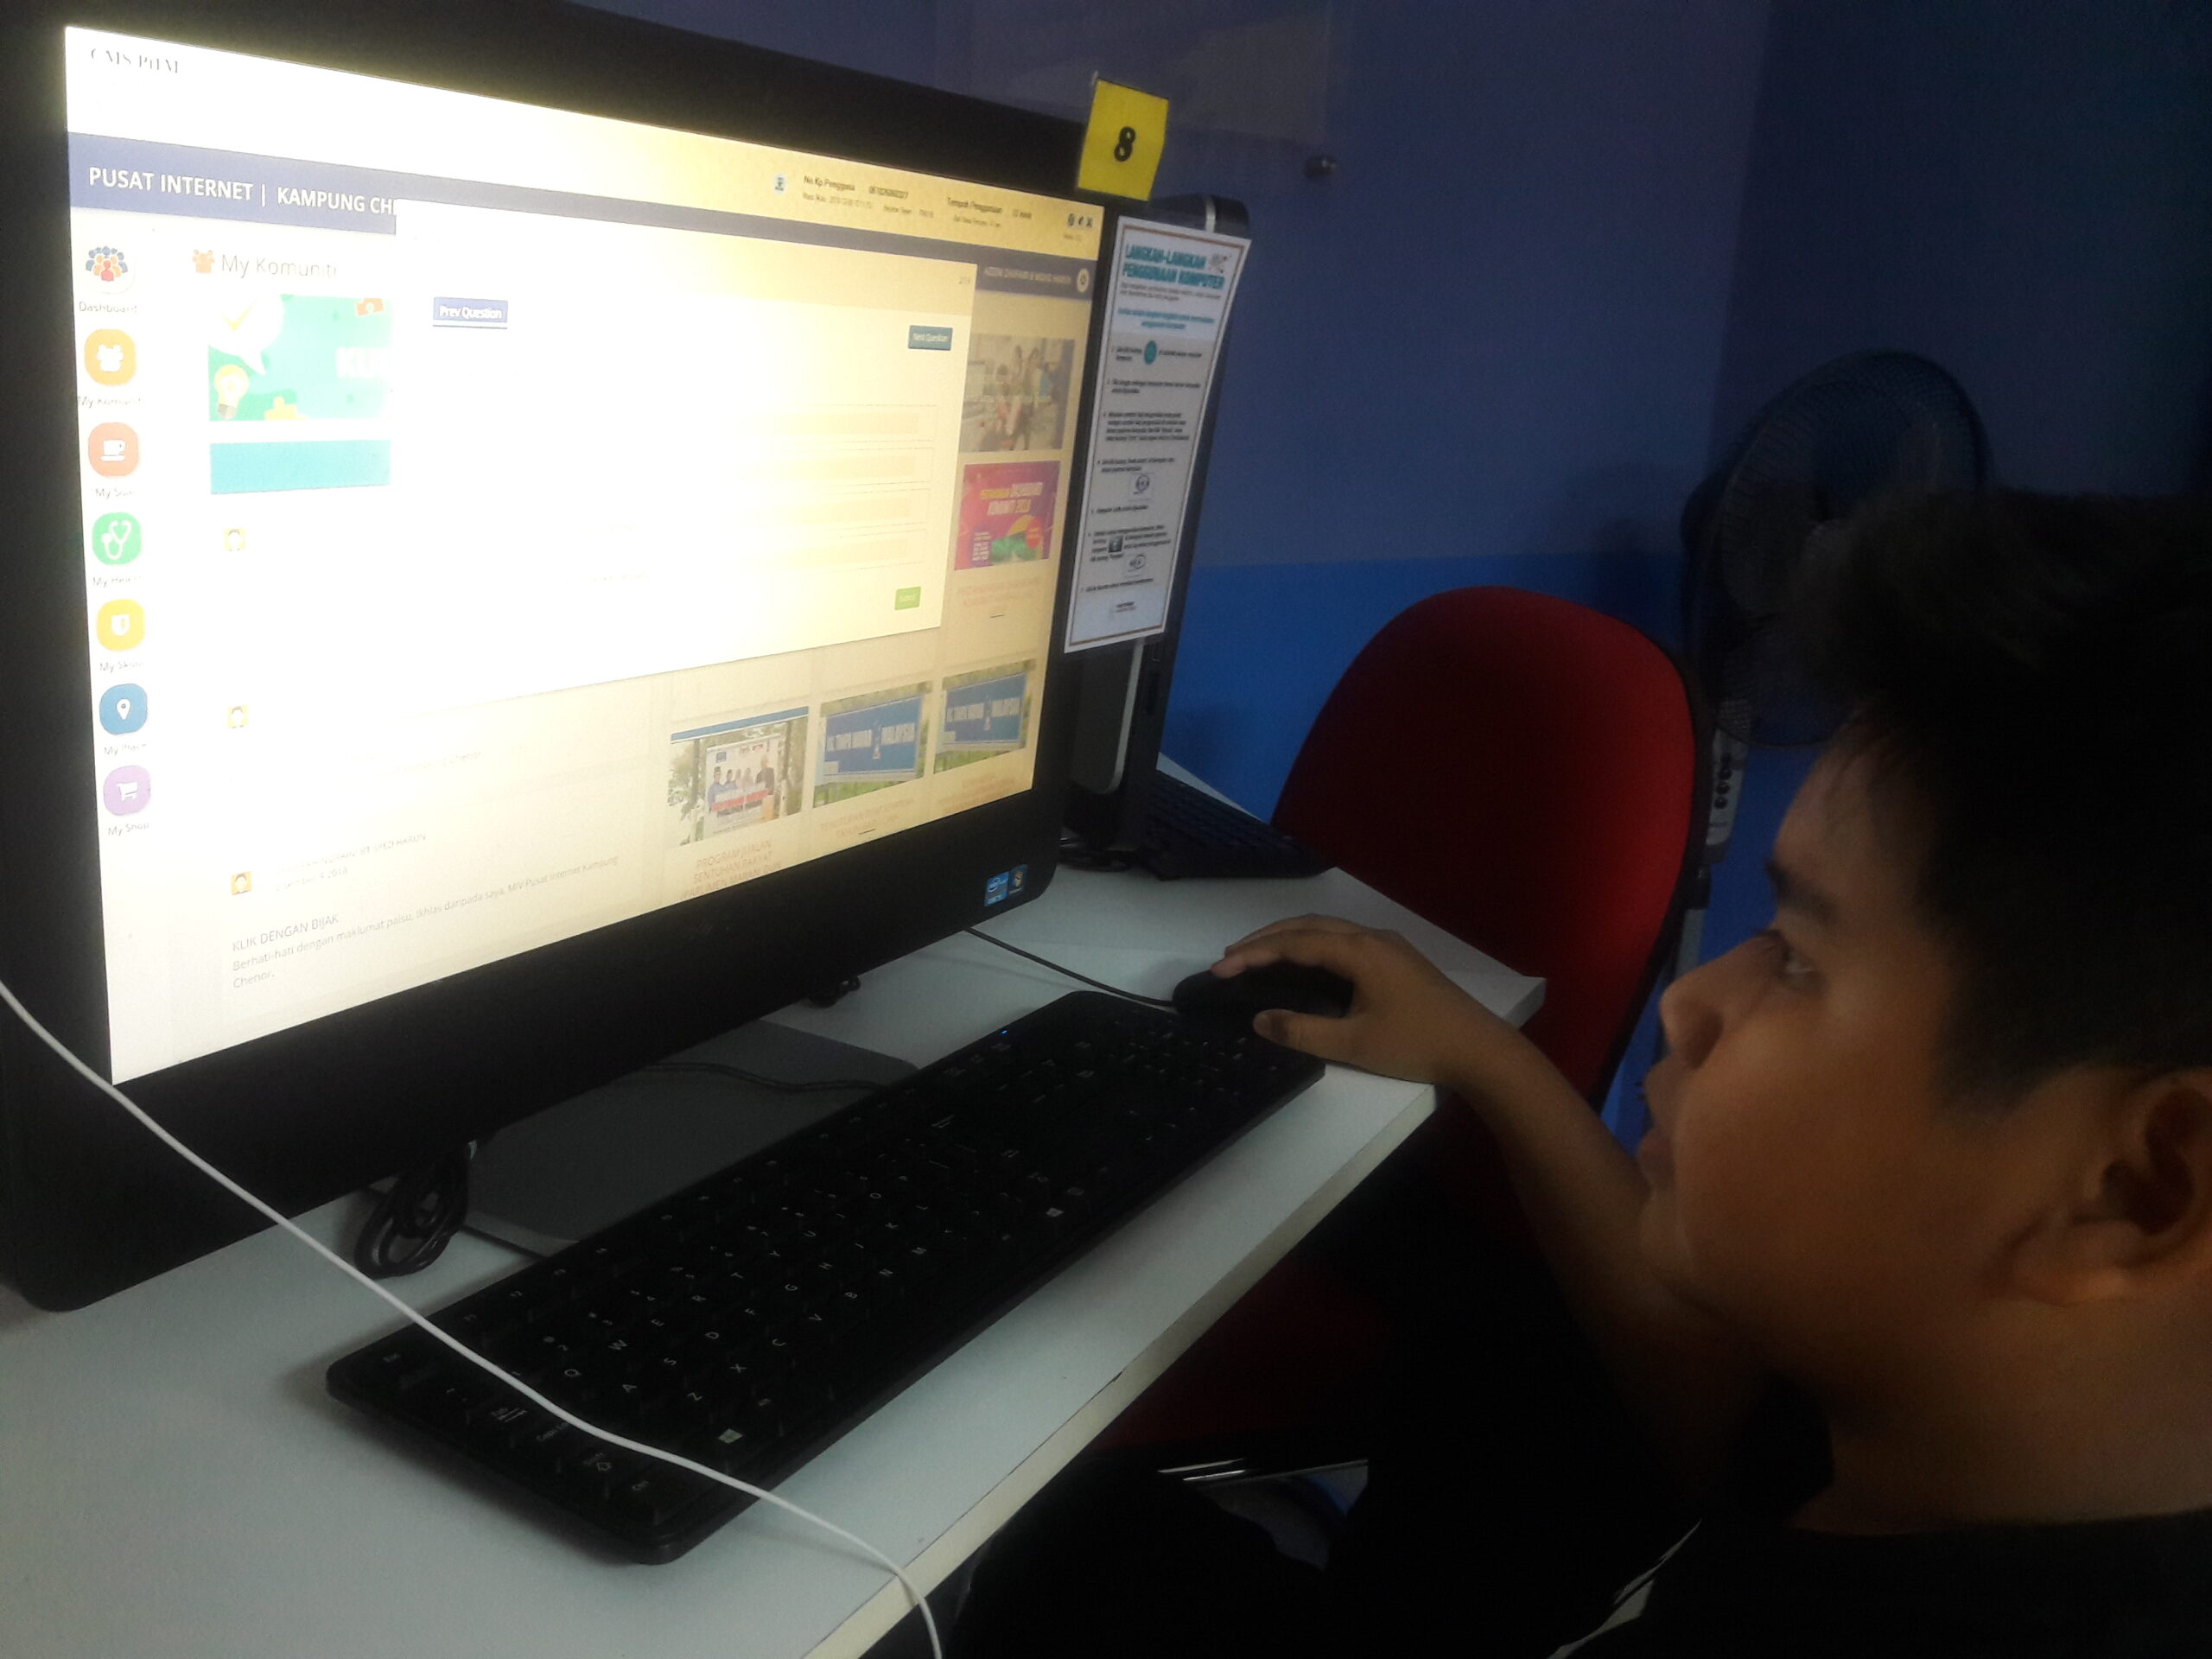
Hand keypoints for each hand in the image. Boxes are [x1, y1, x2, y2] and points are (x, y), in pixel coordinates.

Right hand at [1213, 916, 1540, 1103]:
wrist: (1479, 1049)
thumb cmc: (1416, 1045)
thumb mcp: (1354, 1045)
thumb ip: (1302, 1031)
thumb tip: (1258, 1019)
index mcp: (1359, 952)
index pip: (1295, 943)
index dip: (1254, 954)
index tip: (1220, 969)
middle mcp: (1372, 938)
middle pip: (1308, 926)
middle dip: (1266, 938)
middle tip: (1231, 957)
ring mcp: (1388, 945)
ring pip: (1328, 929)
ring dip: (1290, 937)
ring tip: (1258, 954)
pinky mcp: (1398, 959)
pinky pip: (1344, 939)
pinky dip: (1313, 944)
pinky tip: (1305, 962)